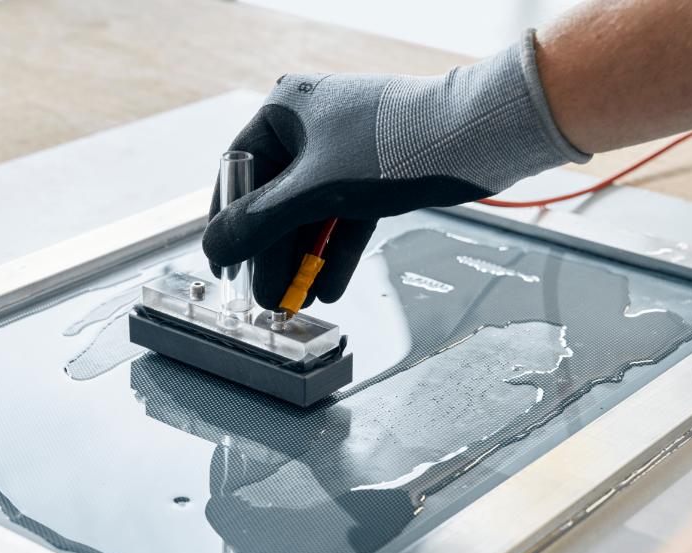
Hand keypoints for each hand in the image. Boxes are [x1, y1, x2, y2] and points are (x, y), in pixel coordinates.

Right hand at [202, 30, 587, 309]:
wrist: (475, 136)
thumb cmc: (395, 146)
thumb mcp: (315, 191)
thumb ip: (260, 222)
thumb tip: (216, 246)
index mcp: (286, 112)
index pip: (240, 171)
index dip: (228, 220)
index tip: (225, 261)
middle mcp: (311, 128)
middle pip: (276, 199)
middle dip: (272, 252)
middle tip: (268, 295)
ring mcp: (345, 152)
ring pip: (310, 214)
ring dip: (303, 259)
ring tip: (297, 300)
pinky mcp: (375, 174)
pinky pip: (343, 217)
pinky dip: (335, 251)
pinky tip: (330, 287)